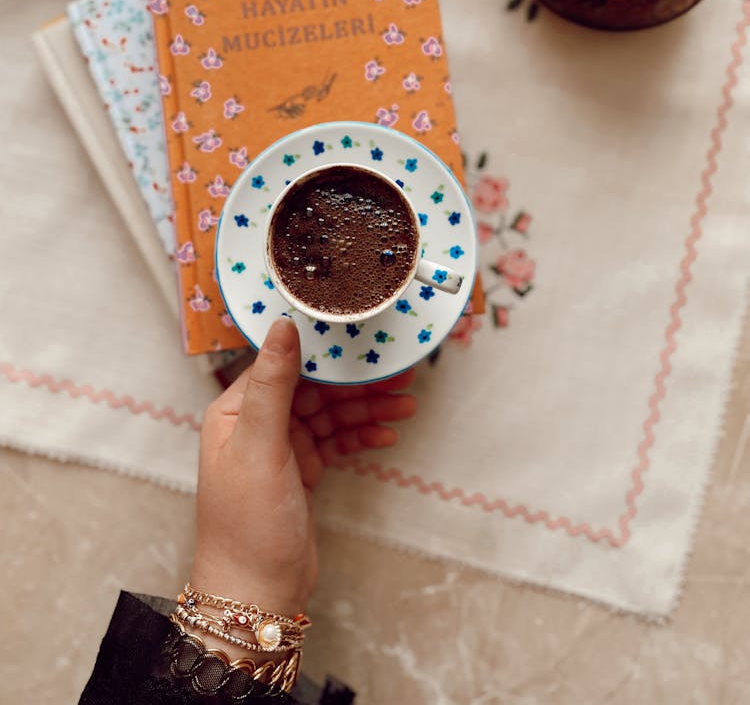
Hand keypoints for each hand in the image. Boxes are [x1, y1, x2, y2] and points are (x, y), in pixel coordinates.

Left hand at [192, 317, 416, 620]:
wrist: (254, 594)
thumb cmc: (245, 524)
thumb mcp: (260, 445)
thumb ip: (273, 384)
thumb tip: (283, 325)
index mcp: (234, 409)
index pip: (285, 365)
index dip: (326, 354)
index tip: (363, 342)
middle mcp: (256, 423)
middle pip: (315, 388)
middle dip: (357, 383)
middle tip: (400, 373)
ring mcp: (281, 448)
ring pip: (331, 415)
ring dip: (367, 410)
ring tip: (406, 405)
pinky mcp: (302, 470)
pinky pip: (337, 442)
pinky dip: (361, 437)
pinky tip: (387, 437)